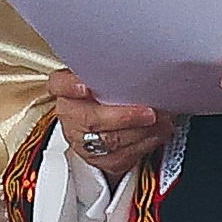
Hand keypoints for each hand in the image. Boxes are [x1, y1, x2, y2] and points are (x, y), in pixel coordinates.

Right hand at [49, 70, 175, 176]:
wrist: (98, 130)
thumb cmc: (103, 98)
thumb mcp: (102, 78)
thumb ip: (110, 70)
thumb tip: (141, 61)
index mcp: (67, 92)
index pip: (59, 85)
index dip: (70, 86)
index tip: (84, 86)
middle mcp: (72, 118)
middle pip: (91, 119)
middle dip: (124, 117)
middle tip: (148, 112)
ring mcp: (84, 141)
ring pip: (111, 141)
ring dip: (142, 131)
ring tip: (162, 120)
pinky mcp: (101, 160)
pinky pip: (124, 156)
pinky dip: (146, 144)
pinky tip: (158, 132)